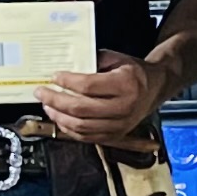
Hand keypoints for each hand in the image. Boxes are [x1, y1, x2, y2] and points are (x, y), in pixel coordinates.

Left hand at [40, 48, 167, 142]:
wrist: (155, 88)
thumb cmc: (133, 72)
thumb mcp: (116, 58)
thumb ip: (92, 62)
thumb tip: (64, 68)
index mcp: (126, 85)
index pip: (89, 86)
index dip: (67, 82)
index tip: (54, 76)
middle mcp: (124, 107)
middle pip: (81, 108)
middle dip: (56, 100)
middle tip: (41, 92)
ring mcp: (120, 125)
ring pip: (81, 126)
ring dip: (59, 116)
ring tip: (47, 106)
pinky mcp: (115, 136)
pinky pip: (86, 137)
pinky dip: (69, 129)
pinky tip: (60, 119)